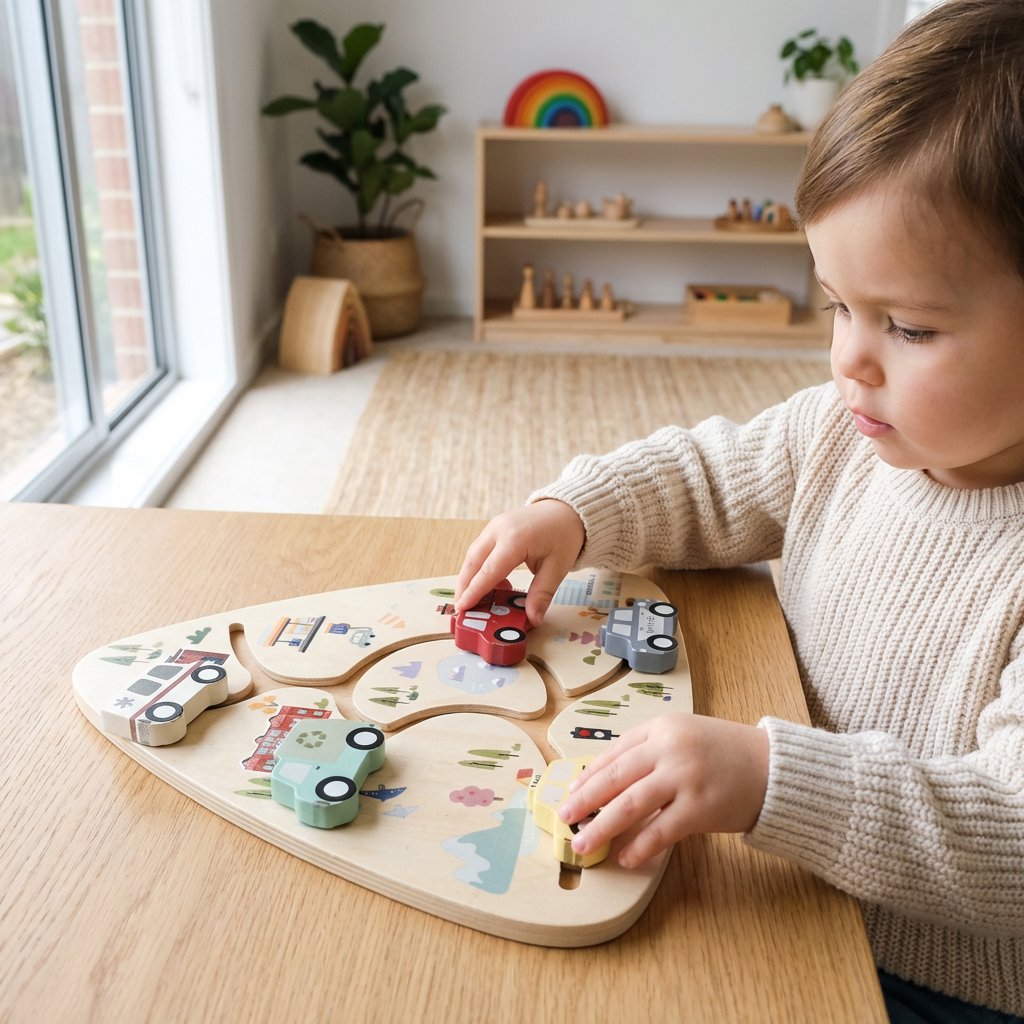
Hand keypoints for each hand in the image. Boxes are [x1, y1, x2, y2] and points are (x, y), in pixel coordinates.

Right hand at [454, 500, 584, 626]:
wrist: (565, 511)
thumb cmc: (563, 537)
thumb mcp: (557, 568)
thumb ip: (542, 594)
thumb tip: (533, 620)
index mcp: (516, 539)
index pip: (489, 571)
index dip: (474, 592)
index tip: (462, 608)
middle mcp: (499, 530)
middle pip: (473, 561)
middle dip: (464, 586)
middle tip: (460, 609)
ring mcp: (494, 526)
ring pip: (473, 555)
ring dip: (468, 577)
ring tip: (467, 599)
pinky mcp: (494, 528)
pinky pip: (480, 549)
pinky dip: (477, 567)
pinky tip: (483, 583)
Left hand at [558, 714, 768, 868]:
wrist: (774, 767)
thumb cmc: (727, 753)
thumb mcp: (685, 737)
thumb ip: (651, 753)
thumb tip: (608, 782)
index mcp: (662, 728)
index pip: (614, 753)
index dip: (588, 776)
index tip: (571, 793)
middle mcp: (669, 749)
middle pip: (614, 778)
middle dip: (584, 801)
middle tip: (565, 819)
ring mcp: (684, 778)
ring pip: (629, 805)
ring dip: (601, 827)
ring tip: (583, 844)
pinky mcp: (700, 808)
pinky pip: (660, 831)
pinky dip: (640, 846)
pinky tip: (626, 858)